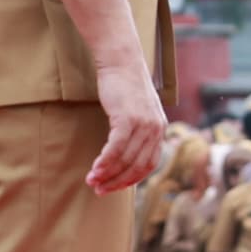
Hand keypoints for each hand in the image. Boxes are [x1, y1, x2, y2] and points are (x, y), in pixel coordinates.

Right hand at [89, 58, 167, 192]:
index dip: (131, 180)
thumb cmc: (125, 86)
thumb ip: (137, 131)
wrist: (122, 61)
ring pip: (125, 159)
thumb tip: (125, 153)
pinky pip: (116, 147)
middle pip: (137, 166)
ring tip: (91, 181)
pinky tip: (95, 169)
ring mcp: (144, 124)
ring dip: (107, 174)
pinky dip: (105, 161)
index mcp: (159, 129)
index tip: (114, 187)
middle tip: (99, 190)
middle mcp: (156, 129)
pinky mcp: (128, 118)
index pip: (149, 165)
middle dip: (117, 182)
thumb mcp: (138, 111)